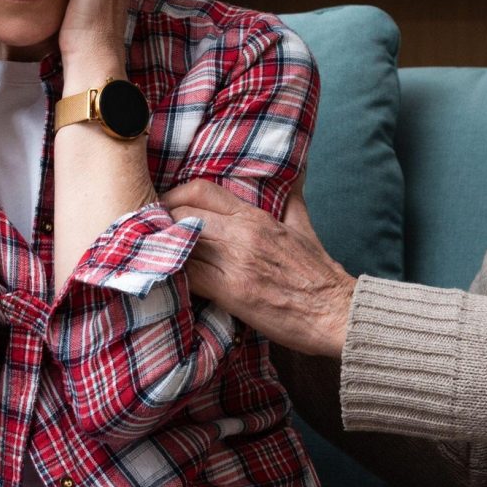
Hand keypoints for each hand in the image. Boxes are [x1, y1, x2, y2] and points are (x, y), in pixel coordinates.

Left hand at [162, 179, 355, 358]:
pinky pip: (188, 276)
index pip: (201, 191)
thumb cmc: (320, 274)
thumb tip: (296, 175)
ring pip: (180, 242)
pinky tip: (165, 280)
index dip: (175, 196)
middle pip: (182, 214)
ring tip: (151, 256)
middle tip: (150, 235)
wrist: (336, 312)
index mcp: (255, 217)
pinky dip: (173, 276)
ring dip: (162, 249)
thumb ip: (292, 200)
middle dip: (160, 223)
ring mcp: (235, 262)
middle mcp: (242, 234)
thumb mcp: (304, 228)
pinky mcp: (231, 292)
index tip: (165, 209)